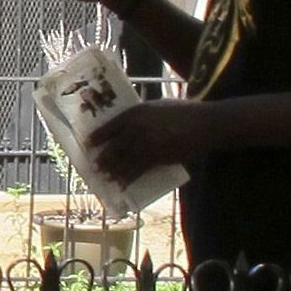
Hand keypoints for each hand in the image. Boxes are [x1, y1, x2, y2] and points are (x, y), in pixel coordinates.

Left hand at [89, 99, 222, 182]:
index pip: (112, 125)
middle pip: (115, 145)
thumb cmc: (182, 111)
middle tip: (93, 166)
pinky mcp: (159, 157)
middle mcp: (139, 127)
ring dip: (112, 170)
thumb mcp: (157, 105)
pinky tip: (122, 184)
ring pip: (125, 160)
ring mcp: (149, 143)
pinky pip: (140, 170)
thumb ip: (141, 114)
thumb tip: (126, 124)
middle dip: (103, 157)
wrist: (204, 123)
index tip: (87, 143)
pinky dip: (129, 178)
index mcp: (138, 112)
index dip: (98, 136)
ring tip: (104, 177)